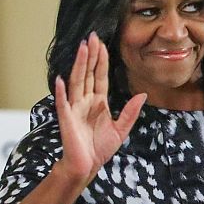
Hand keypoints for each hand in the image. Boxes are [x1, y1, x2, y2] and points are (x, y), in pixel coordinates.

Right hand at [53, 32, 145, 186]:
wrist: (86, 166)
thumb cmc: (100, 148)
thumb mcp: (121, 129)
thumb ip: (130, 112)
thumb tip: (142, 94)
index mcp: (98, 102)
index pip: (100, 76)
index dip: (101, 61)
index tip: (102, 44)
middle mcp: (85, 101)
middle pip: (88, 74)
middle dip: (91, 55)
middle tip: (92, 37)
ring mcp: (75, 108)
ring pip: (77, 82)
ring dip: (79, 65)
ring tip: (82, 48)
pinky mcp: (66, 119)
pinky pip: (63, 102)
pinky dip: (61, 91)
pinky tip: (61, 79)